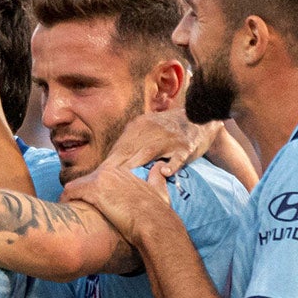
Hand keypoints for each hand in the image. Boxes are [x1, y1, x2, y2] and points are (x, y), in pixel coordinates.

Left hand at [61, 164, 169, 241]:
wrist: (155, 225)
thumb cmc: (158, 215)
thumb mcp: (159, 192)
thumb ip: (157, 178)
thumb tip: (160, 168)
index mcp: (122, 172)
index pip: (98, 178)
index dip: (90, 193)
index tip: (87, 205)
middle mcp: (111, 171)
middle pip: (84, 181)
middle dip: (78, 195)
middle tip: (73, 209)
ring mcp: (102, 178)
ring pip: (75, 186)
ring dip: (70, 198)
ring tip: (68, 212)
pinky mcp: (94, 190)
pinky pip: (70, 192)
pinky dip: (65, 201)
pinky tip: (66, 212)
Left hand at [102, 109, 221, 175]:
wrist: (199, 116)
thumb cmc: (167, 130)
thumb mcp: (146, 128)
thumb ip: (131, 142)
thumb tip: (110, 163)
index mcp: (140, 126)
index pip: (121, 146)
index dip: (109, 161)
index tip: (97, 176)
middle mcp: (153, 130)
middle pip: (131, 149)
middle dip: (116, 166)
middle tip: (104, 182)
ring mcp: (170, 138)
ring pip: (150, 152)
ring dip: (137, 165)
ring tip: (125, 181)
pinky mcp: (186, 147)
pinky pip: (178, 156)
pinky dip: (172, 164)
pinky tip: (165, 173)